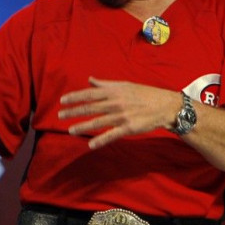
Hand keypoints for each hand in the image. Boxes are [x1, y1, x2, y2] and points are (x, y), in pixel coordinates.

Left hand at [58, 77, 180, 148]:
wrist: (164, 105)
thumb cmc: (143, 94)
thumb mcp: (124, 85)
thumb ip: (105, 84)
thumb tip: (90, 79)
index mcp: (113, 91)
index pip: (89, 94)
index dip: (75, 97)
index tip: (62, 101)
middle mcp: (115, 103)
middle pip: (90, 107)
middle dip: (73, 111)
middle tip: (60, 116)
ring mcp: (122, 116)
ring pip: (98, 122)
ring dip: (83, 126)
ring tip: (70, 130)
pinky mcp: (129, 128)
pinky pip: (112, 135)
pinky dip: (101, 140)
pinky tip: (90, 145)